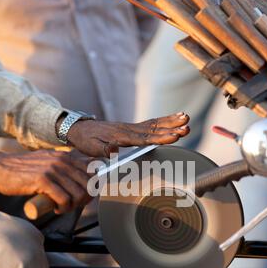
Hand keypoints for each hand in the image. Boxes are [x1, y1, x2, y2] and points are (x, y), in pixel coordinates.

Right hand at [0, 149, 91, 213]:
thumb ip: (64, 167)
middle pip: (89, 184)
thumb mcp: (47, 162)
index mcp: (65, 156)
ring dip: (74, 206)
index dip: (92, 189)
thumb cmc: (23, 170)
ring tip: (63, 208)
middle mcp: (62, 161)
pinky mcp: (43, 180)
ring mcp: (53, 170)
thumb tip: (83, 175)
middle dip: (84, 199)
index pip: (92, 172)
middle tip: (72, 205)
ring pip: (79, 193)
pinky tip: (56, 209)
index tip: (84, 198)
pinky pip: (65, 199)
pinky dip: (64, 208)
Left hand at [67, 112, 189, 156]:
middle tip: (187, 126)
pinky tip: (175, 117)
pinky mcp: (132, 127)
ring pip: (155, 124)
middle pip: (154, 129)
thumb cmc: (86, 141)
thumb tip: (113, 151)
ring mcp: (131, 127)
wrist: (79, 129)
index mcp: (121, 136)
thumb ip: (103, 150)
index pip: (144, 138)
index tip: (174, 136)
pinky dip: (164, 120)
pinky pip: (151, 123)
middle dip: (172, 128)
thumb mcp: (90, 148)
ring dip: (171, 121)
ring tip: (186, 118)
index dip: (161, 138)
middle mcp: (129, 129)